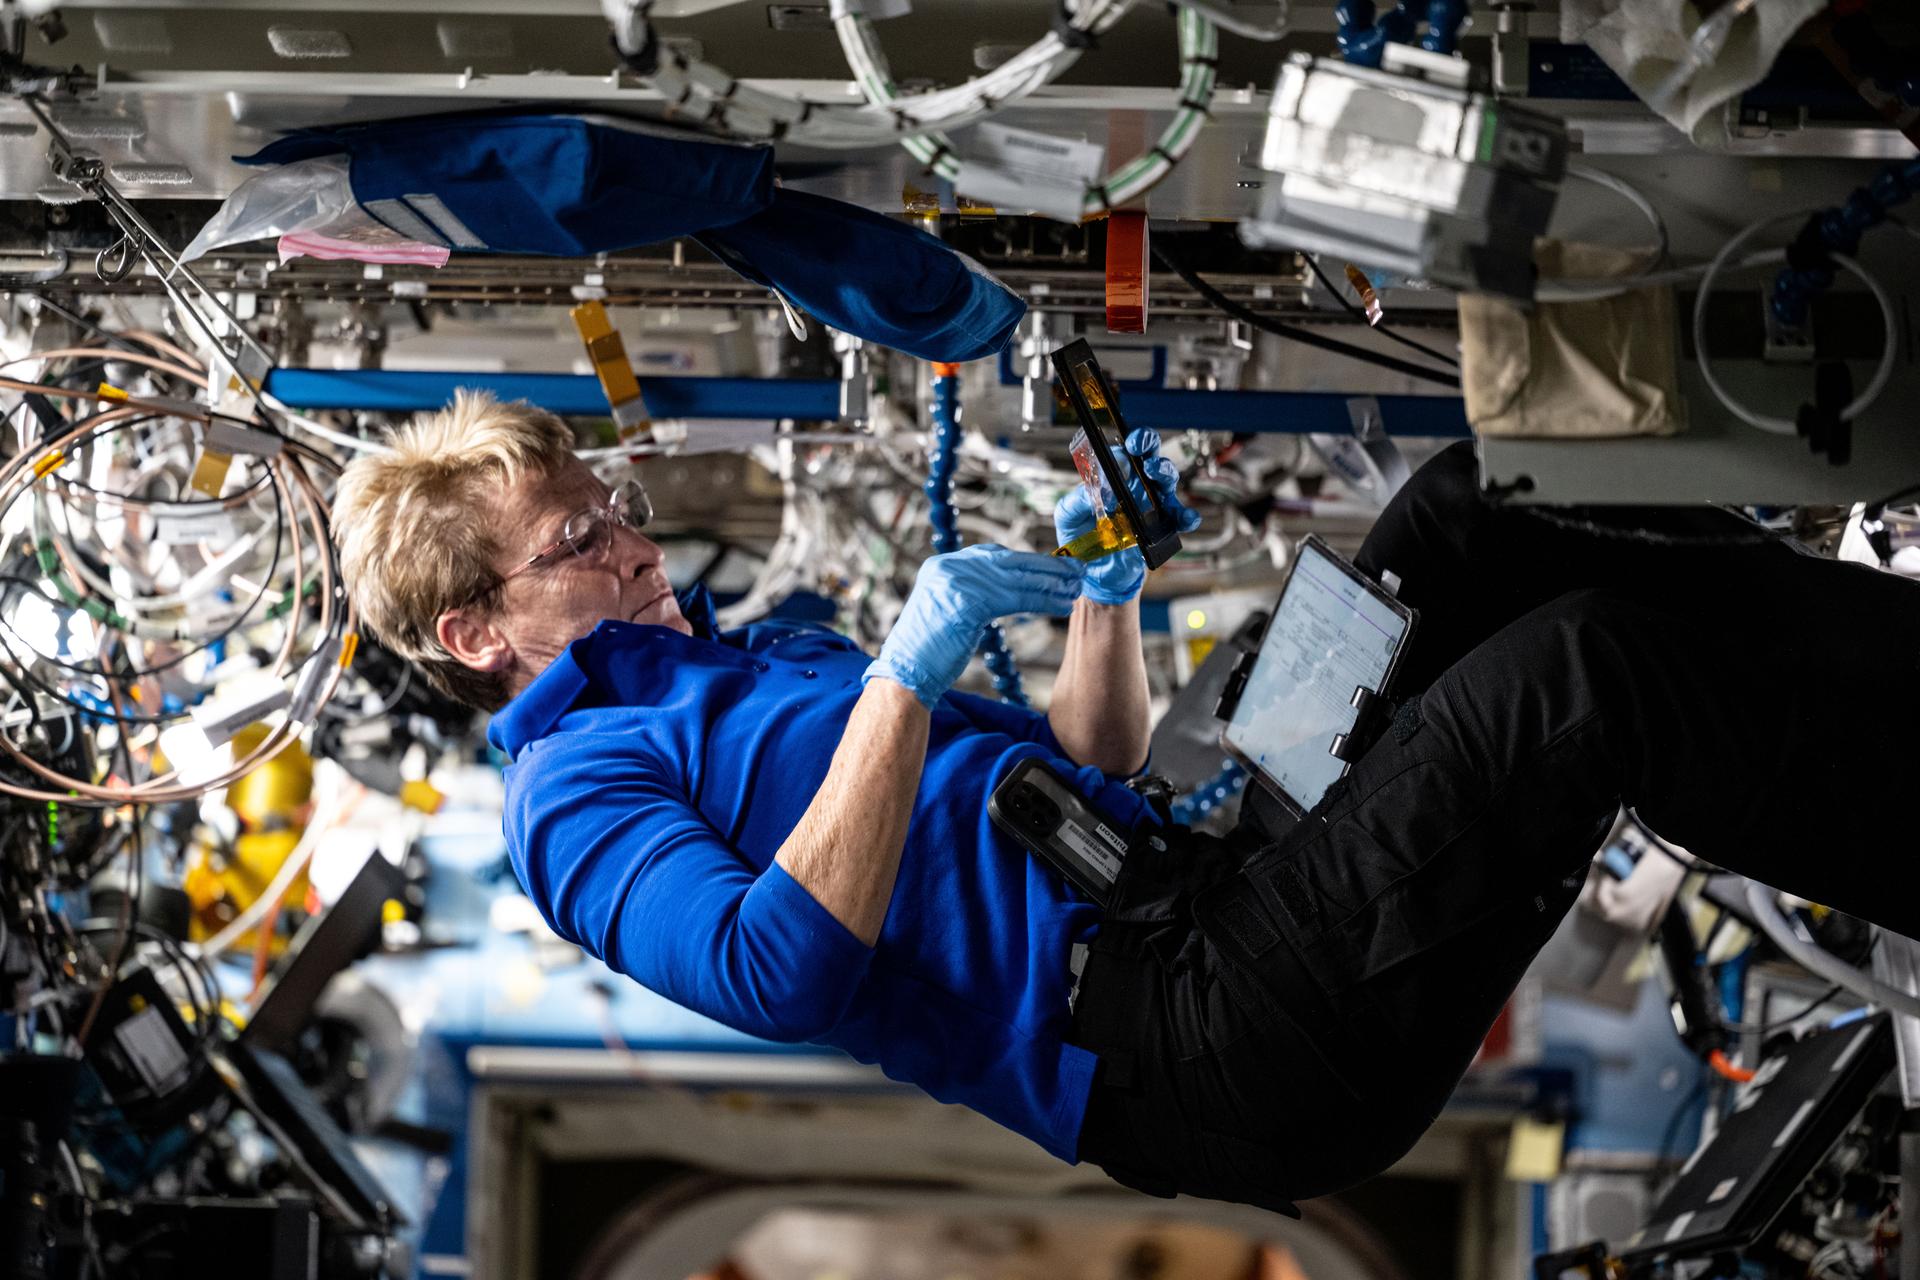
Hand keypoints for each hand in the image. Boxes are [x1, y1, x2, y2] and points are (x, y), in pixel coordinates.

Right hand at [866, 545, 1084, 707]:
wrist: (906, 675)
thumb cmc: (929, 652)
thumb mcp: (947, 611)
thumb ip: (971, 593)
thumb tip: (1009, 588)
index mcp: (941, 565)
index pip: (991, 554)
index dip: (1025, 560)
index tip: (1051, 565)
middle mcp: (947, 567)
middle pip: (1006, 561)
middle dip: (1043, 567)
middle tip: (1075, 570)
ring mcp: (955, 583)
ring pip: (1014, 579)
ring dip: (1049, 584)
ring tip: (1075, 588)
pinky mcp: (966, 603)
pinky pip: (1013, 598)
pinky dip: (1040, 601)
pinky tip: (1060, 605)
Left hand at [1052, 427, 1201, 605]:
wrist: (1096, 572)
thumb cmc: (1083, 538)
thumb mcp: (1069, 517)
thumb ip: (1076, 501)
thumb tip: (1092, 490)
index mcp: (1112, 479)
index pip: (1121, 454)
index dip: (1122, 447)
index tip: (1119, 451)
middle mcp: (1134, 487)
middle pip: (1148, 456)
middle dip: (1147, 445)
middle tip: (1138, 446)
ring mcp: (1150, 506)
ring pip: (1166, 479)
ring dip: (1164, 471)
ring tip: (1154, 471)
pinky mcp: (1161, 527)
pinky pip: (1180, 518)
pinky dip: (1186, 515)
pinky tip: (1185, 517)